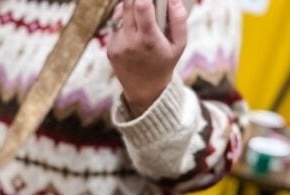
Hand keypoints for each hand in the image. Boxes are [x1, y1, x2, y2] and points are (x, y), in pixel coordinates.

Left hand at [108, 0, 188, 115]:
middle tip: (146, 0)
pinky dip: (125, 23)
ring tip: (143, 18)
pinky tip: (135, 34)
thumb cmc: (165, 63)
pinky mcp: (110, 49)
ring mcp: (117, 45)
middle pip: (127, 4)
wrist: (144, 90)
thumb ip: (179, 19)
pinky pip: (116, 26)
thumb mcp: (180, 44)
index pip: (141, 5)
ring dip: (131, 9)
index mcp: (148, 39)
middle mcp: (129, 41)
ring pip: (120, 13)